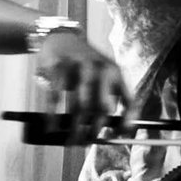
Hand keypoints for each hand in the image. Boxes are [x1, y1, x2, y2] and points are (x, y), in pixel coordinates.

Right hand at [30, 27, 128, 144]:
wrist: (59, 37)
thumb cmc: (82, 65)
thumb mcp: (101, 76)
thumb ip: (106, 99)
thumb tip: (110, 134)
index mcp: (116, 73)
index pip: (129, 101)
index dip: (126, 123)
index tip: (116, 136)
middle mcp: (101, 68)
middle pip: (104, 107)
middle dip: (94, 130)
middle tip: (85, 142)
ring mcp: (79, 66)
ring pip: (80, 106)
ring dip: (74, 129)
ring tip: (70, 140)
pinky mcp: (58, 66)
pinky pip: (56, 98)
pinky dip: (53, 117)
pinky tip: (52, 127)